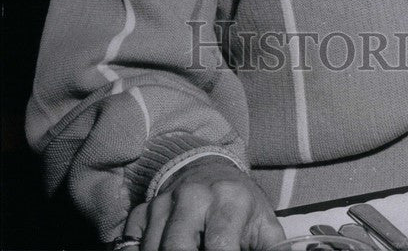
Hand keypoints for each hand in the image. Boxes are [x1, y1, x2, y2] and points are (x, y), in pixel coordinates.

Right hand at [124, 157, 284, 249]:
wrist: (209, 169)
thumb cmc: (240, 206)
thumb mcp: (264, 224)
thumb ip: (273, 249)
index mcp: (229, 200)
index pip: (219, 247)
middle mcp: (193, 196)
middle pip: (177, 249)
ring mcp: (164, 202)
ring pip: (152, 249)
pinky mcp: (142, 209)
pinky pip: (130, 243)